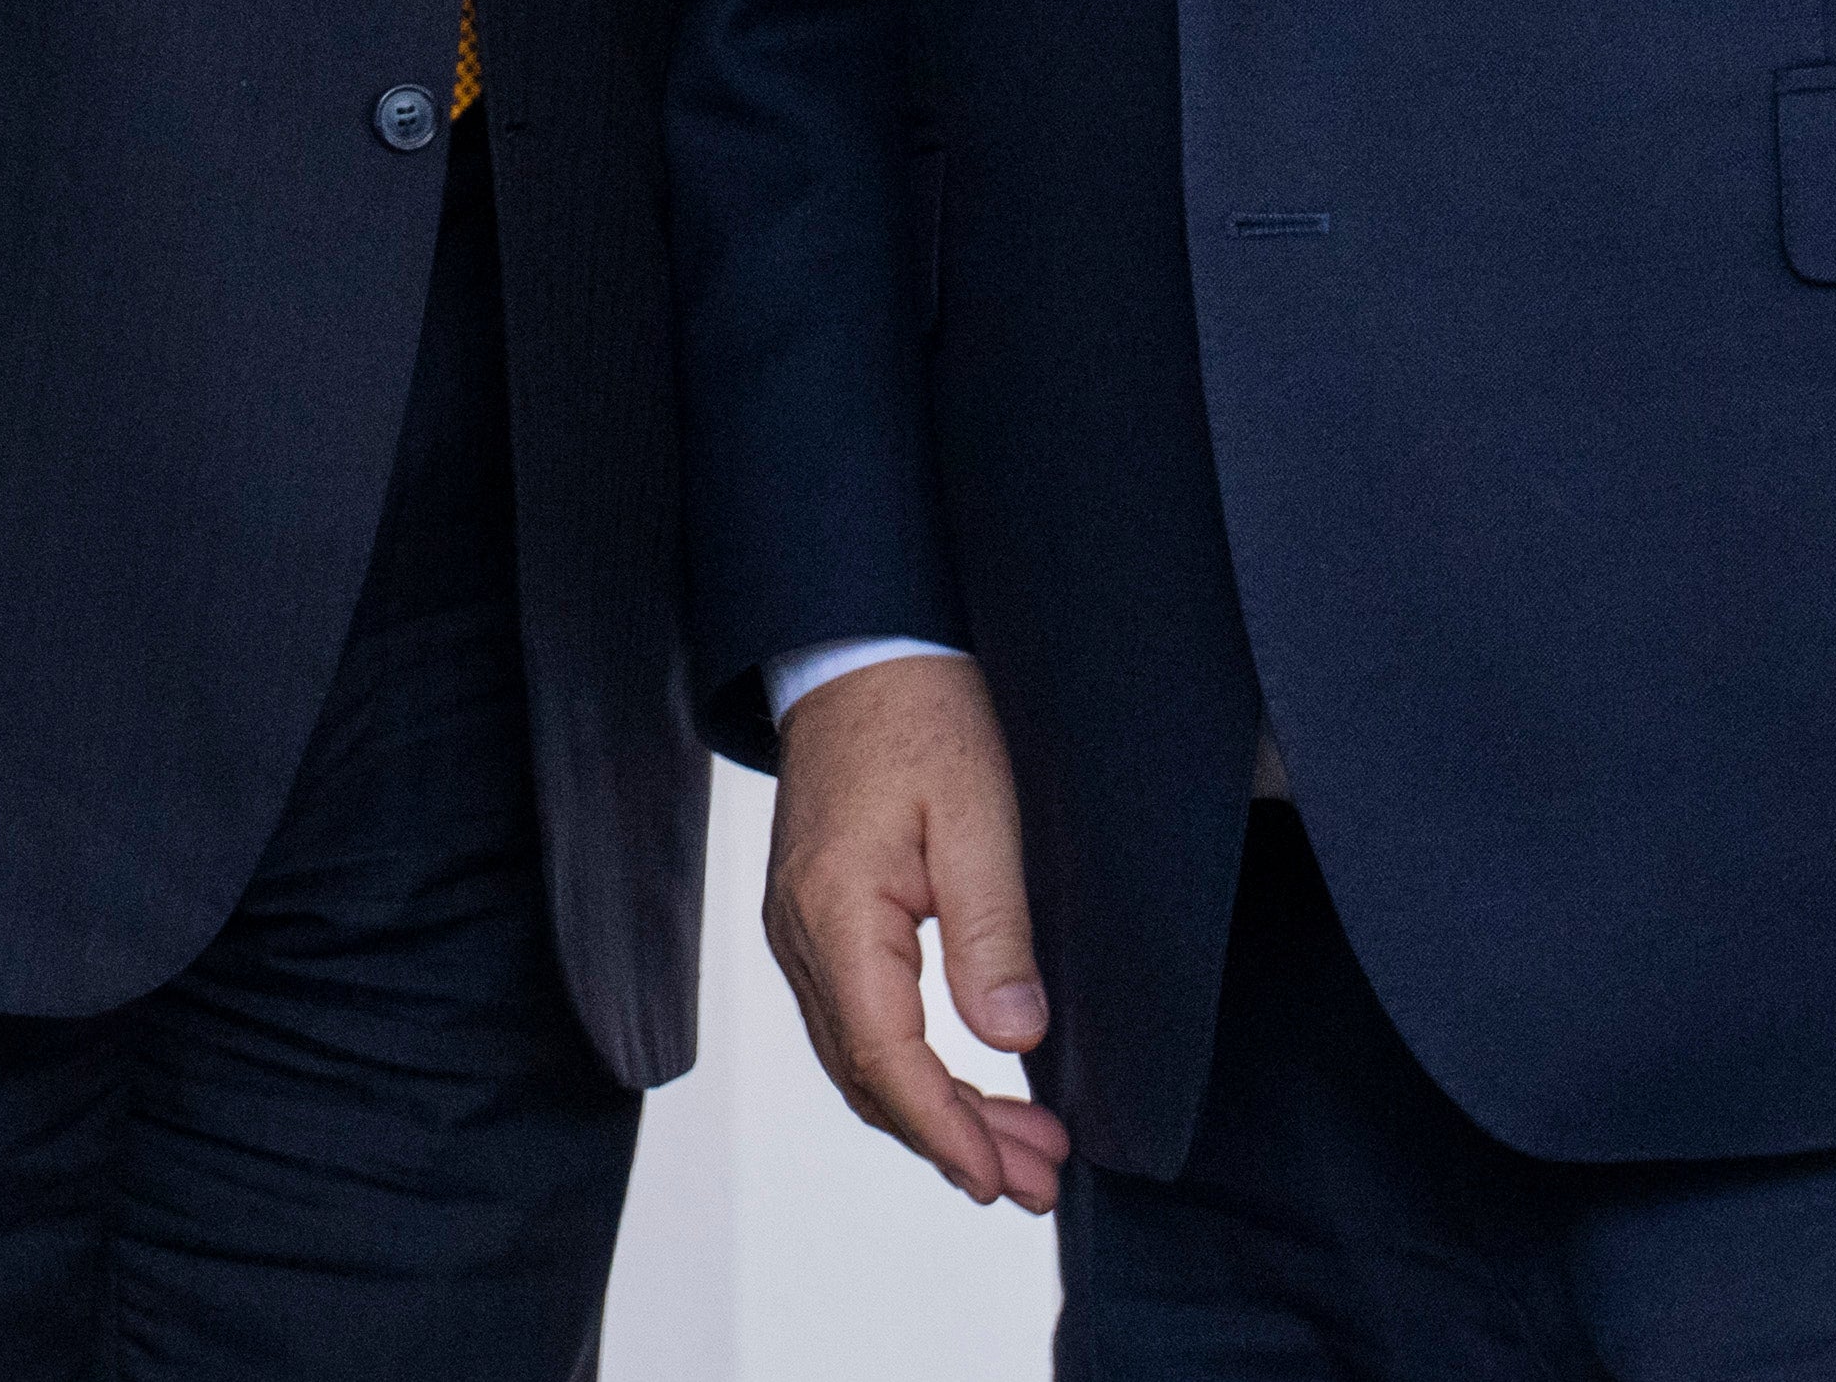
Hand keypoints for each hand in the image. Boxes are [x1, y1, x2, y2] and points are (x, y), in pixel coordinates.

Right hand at [768, 655, 1072, 1212]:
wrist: (858, 651)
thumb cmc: (922, 715)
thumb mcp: (979, 816)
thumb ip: (992, 932)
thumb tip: (1013, 1039)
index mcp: (834, 911)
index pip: (882, 1055)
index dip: (943, 1128)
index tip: (1000, 1177)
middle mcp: (799, 934)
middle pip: (866, 1074)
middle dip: (951, 1140)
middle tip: (1036, 1183)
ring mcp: (799, 930)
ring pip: (858, 1058)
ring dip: (935, 1114)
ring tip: (1021, 1154)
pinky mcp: (815, 922)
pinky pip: (856, 1023)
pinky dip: (910, 1072)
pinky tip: (965, 1091)